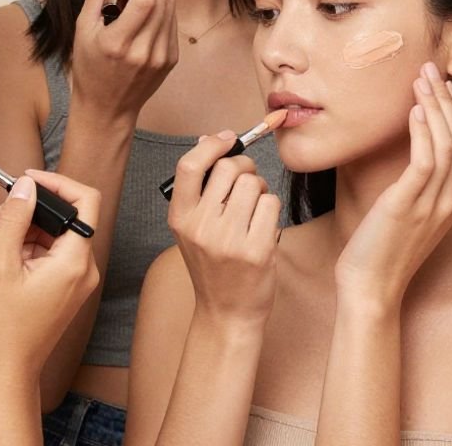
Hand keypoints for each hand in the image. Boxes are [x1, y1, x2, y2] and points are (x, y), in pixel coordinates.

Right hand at [0, 171, 100, 382]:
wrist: (5, 371)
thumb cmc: (1, 328)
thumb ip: (14, 218)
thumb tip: (25, 186)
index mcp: (75, 261)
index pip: (85, 200)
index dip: (56, 183)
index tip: (26, 180)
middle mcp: (84, 269)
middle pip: (66, 217)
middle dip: (30, 211)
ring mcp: (76, 280)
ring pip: (54, 236)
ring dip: (23, 231)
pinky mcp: (65, 289)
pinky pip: (50, 255)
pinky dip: (25, 250)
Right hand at [71, 0, 178, 118]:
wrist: (107, 107)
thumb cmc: (90, 67)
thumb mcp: (82, 28)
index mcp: (117, 43)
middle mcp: (144, 52)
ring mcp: (161, 57)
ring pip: (171, 7)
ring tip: (137, 0)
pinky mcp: (171, 60)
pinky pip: (172, 22)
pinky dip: (161, 12)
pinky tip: (144, 19)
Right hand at [168, 134, 281, 325]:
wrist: (226, 313)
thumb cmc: (213, 264)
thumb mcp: (194, 227)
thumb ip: (199, 188)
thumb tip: (206, 140)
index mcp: (180, 218)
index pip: (189, 166)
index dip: (211, 145)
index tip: (227, 139)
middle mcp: (201, 228)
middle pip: (229, 168)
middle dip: (245, 168)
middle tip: (248, 183)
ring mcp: (229, 240)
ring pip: (254, 183)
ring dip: (260, 189)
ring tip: (254, 209)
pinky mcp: (257, 250)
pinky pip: (271, 203)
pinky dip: (271, 209)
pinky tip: (263, 226)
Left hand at [334, 62, 451, 308]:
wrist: (370, 289)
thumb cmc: (380, 250)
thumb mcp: (408, 213)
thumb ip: (417, 185)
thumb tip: (412, 152)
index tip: (444, 86)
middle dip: (449, 99)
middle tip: (431, 69)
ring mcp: (434, 204)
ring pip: (449, 143)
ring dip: (435, 106)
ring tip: (421, 79)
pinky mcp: (408, 206)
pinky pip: (426, 160)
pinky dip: (423, 130)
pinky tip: (413, 110)